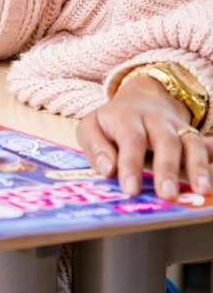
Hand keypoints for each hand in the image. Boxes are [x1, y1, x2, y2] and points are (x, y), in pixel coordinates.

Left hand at [77, 75, 212, 198]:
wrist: (141, 98)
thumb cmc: (112, 122)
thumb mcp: (92, 127)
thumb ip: (95, 146)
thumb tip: (107, 169)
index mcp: (126, 116)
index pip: (130, 139)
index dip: (131, 164)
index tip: (130, 190)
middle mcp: (155, 120)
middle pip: (165, 141)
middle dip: (167, 169)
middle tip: (166, 195)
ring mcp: (178, 128)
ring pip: (192, 143)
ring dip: (198, 167)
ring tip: (201, 191)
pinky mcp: (193, 136)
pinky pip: (207, 146)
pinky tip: (211, 181)